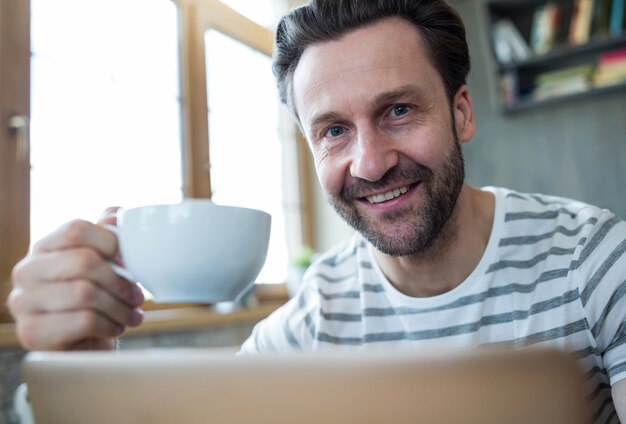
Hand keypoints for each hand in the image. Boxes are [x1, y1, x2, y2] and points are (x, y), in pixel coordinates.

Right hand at [7, 207, 143, 350]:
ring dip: (119, 306)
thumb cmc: (98, 302)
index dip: (112, 242)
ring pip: (85, 292)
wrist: (85, 348)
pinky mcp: (31, 333)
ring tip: (132, 314)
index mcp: (44, 248)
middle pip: (84, 261)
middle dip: (120, 281)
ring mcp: (23, 302)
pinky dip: (110, 324)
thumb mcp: (105, 264)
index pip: (77, 230)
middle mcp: (26, 271)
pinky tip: (116, 327)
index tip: (130, 262)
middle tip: (137, 296)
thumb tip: (116, 216)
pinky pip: (84, 320)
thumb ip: (108, 235)